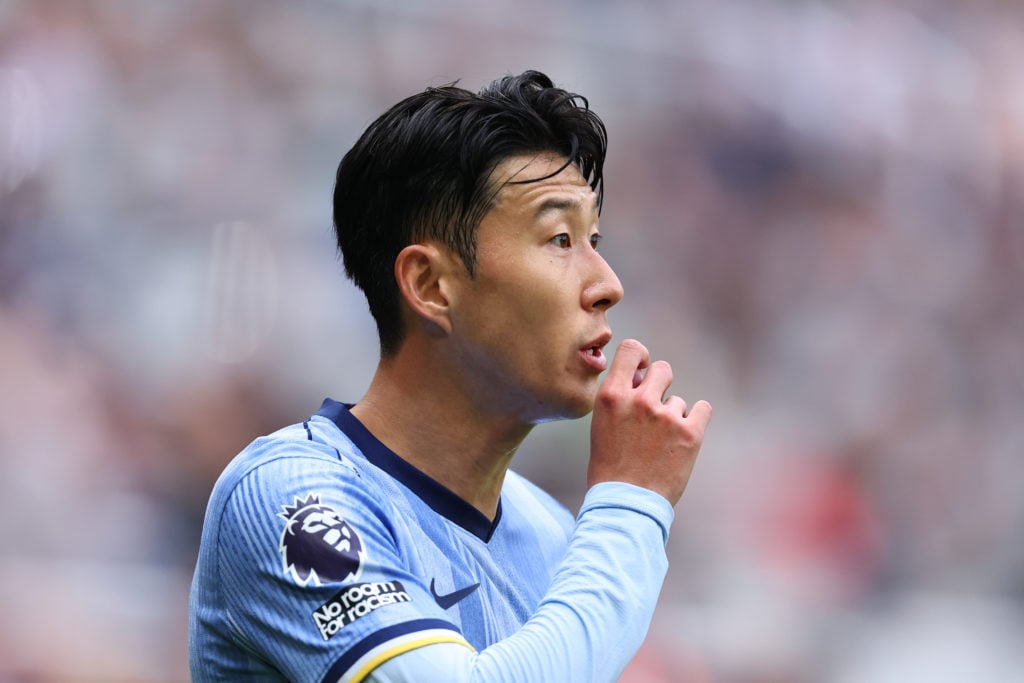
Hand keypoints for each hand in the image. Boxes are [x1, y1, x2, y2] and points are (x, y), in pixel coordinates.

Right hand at [588, 339, 711, 505]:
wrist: (627, 503)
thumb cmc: (610, 466)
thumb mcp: (603, 424)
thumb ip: (620, 398)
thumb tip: (639, 377)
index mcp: (612, 396)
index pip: (631, 349)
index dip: (641, 356)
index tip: (643, 369)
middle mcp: (639, 400)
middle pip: (662, 369)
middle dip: (661, 386)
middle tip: (655, 412)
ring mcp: (666, 416)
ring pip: (677, 400)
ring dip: (673, 416)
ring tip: (659, 445)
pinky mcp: (690, 433)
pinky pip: (702, 409)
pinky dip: (696, 421)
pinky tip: (683, 439)